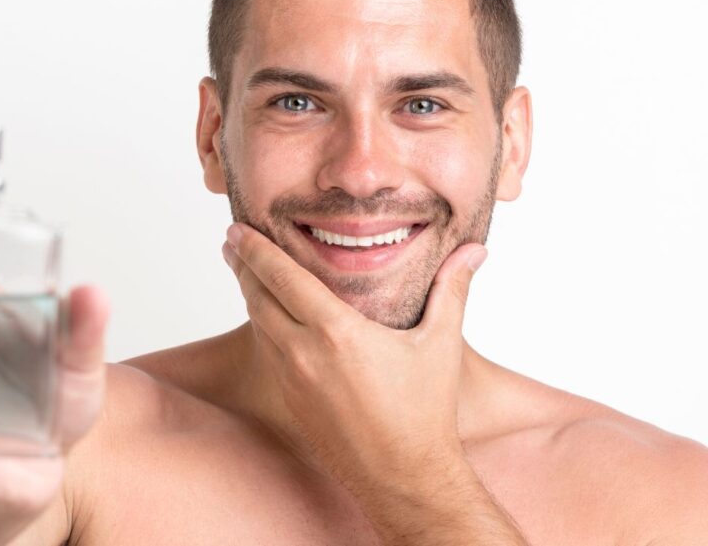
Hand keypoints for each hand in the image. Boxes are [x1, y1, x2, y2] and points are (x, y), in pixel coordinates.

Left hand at [221, 222, 486, 476]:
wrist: (402, 477)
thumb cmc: (424, 412)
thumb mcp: (438, 344)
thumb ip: (451, 290)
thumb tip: (474, 250)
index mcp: (337, 333)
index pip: (282, 278)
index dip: (255, 250)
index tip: (238, 229)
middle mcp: (304, 354)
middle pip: (257, 297)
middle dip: (242, 265)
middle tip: (233, 241)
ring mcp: (292, 380)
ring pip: (257, 325)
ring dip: (248, 295)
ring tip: (244, 271)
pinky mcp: (290, 400)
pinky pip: (267, 353)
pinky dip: (262, 327)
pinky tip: (267, 317)